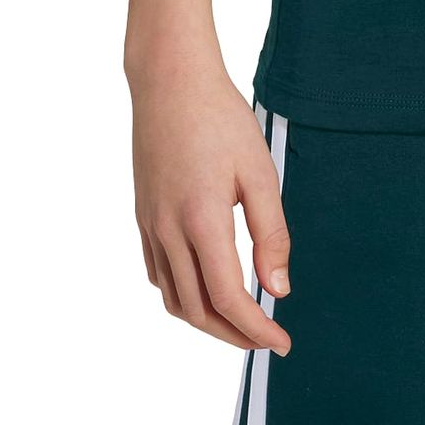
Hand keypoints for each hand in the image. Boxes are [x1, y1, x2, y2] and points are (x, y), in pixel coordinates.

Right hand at [131, 60, 292, 353]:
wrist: (170, 81)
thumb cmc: (221, 119)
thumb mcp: (259, 172)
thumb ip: (272, 234)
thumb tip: (279, 290)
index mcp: (202, 221)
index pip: (229, 299)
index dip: (256, 330)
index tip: (281, 343)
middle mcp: (168, 231)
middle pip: (198, 310)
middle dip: (233, 336)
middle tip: (265, 340)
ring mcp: (150, 226)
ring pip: (173, 299)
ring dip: (206, 321)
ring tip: (240, 322)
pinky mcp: (142, 217)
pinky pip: (158, 275)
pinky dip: (182, 295)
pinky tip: (205, 287)